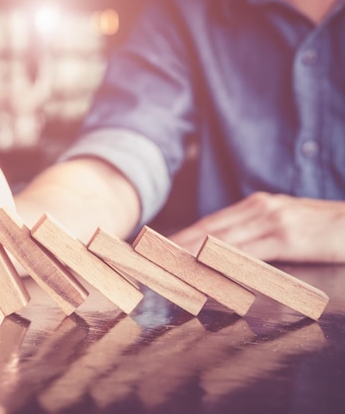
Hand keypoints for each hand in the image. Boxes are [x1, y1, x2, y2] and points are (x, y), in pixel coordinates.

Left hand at [168, 192, 344, 262]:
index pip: (210, 223)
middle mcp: (260, 208)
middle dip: (175, 244)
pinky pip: (246, 252)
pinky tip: (202, 268)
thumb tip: (229, 254)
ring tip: (162, 264)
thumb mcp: (290, 226)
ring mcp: (272, 221)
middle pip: (208, 230)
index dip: (181, 236)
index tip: (155, 247)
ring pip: (220, 240)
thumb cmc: (329, 229)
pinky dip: (219, 260)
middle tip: (147, 256)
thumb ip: (260, 236)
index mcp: (258, 205)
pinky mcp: (287, 237)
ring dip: (188, 253)